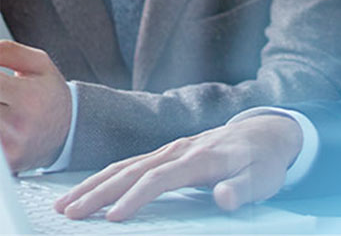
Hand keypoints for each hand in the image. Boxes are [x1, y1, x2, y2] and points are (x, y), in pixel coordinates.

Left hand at [0, 40, 71, 170]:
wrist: (70, 130)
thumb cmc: (50, 94)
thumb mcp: (40, 64)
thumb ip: (8, 51)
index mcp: (27, 96)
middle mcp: (19, 124)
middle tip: (2, 95)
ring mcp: (10, 147)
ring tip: (4, 105)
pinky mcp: (7, 163)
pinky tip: (5, 122)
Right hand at [55, 114, 302, 221]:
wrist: (266, 132)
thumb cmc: (264, 161)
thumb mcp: (263, 179)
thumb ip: (243, 189)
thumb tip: (224, 197)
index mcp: (201, 158)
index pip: (161, 178)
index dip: (136, 197)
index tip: (114, 217)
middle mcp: (181, 149)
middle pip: (133, 170)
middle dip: (100, 191)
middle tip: (69, 212)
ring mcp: (172, 149)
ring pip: (126, 164)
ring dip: (95, 183)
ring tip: (65, 204)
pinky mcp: (168, 153)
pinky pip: (131, 163)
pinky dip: (106, 176)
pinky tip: (88, 190)